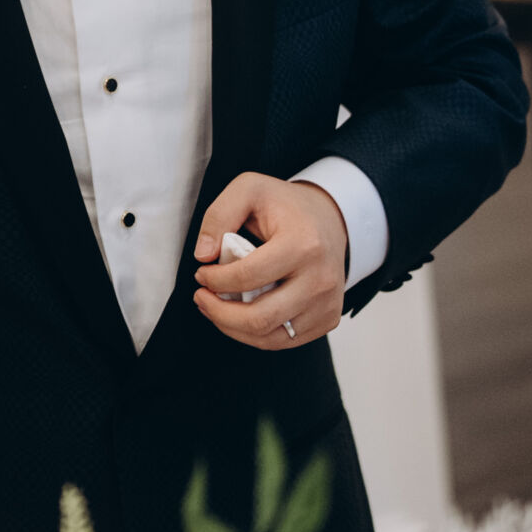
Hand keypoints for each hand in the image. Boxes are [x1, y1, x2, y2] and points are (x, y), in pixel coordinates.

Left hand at [192, 174, 347, 351]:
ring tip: (215, 308)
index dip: (214, 280)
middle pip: (259, 318)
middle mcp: (320, 279)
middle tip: (202, 298)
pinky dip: (255, 334)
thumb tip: (203, 255)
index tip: (201, 273)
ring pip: (270, 337)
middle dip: (218, 313)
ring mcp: (327, 303)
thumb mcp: (249, 190)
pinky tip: (240, 315)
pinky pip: (284, 341)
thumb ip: (219, 216)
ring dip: (233, 328)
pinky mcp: (328, 319)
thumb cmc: (286, 206)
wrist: (330, 220)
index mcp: (303, 245)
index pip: (247, 277)